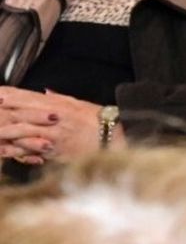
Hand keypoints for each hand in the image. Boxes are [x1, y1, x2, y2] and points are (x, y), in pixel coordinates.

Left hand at [0, 87, 116, 163]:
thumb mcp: (79, 104)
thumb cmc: (99, 122)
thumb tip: (45, 93)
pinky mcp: (55, 150)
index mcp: (57, 105)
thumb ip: (59, 99)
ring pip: (22, 129)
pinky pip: (32, 148)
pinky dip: (17, 149)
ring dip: (5, 130)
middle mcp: (53, 118)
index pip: (27, 97)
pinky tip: (6, 149)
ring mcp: (53, 134)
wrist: (116, 140)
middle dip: (2, 111)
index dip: (9, 95)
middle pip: (20, 112)